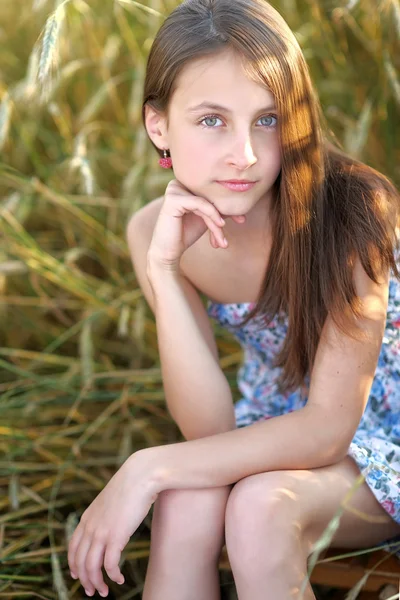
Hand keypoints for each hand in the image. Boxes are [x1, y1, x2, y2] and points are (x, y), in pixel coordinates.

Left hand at [67, 450, 160, 596]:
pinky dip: (113, 576)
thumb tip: (109, 522)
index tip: (78, 577)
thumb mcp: (110, 501)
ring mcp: (101, 532)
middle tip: (93, 591)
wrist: (141, 475)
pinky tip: (120, 579)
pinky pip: (110, 565)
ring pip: (92, 568)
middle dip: (85, 580)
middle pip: (80, 562)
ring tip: (104, 591)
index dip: (73, 565)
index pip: (72, 548)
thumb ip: (104, 514)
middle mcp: (90, 527)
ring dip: (97, 583)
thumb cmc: (130, 486)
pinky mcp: (116, 537)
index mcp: (87, 518)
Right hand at [147, 178, 245, 269]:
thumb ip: (219, 207)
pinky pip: (200, 203)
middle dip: (225, 211)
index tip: (242, 218)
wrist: (168, 252)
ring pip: (207, 200)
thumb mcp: (207, 217)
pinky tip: (220, 226)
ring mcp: (174, 189)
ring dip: (218, 219)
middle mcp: (178, 182)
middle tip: (240, 222)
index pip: (212, 190)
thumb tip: (242, 201)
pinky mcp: (172, 199)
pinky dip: (212, 215)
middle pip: (210, 194)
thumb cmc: (186, 234)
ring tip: (223, 238)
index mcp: (185, 183)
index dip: (228, 204)